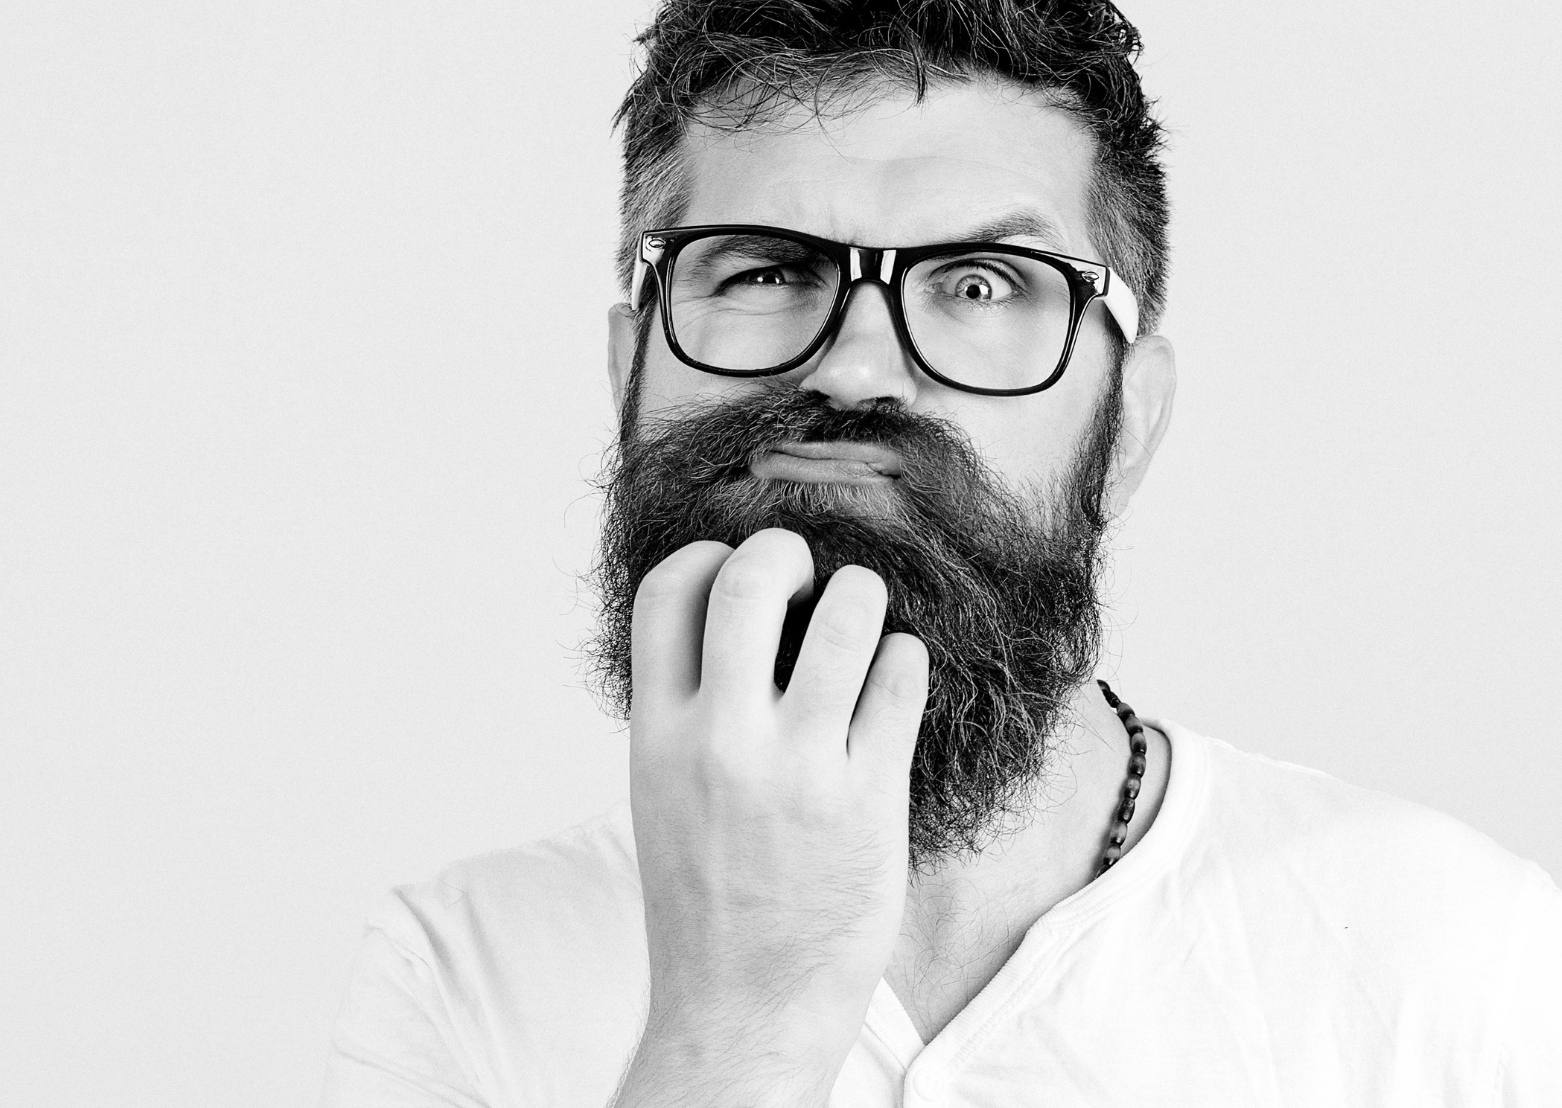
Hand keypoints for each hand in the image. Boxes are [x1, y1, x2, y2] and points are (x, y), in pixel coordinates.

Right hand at [614, 528, 928, 1107]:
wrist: (744, 1010)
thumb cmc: (707, 904)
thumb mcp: (662, 796)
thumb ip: (686, 715)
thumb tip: (734, 629)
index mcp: (657, 736)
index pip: (665, 593)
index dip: (706, 557)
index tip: (735, 566)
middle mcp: (722, 742)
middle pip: (750, 579)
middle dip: (786, 550)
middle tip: (808, 572)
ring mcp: (798, 768)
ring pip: (846, 617)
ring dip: (862, 596)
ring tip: (865, 615)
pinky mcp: (868, 797)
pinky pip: (899, 680)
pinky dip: (904, 661)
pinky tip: (895, 677)